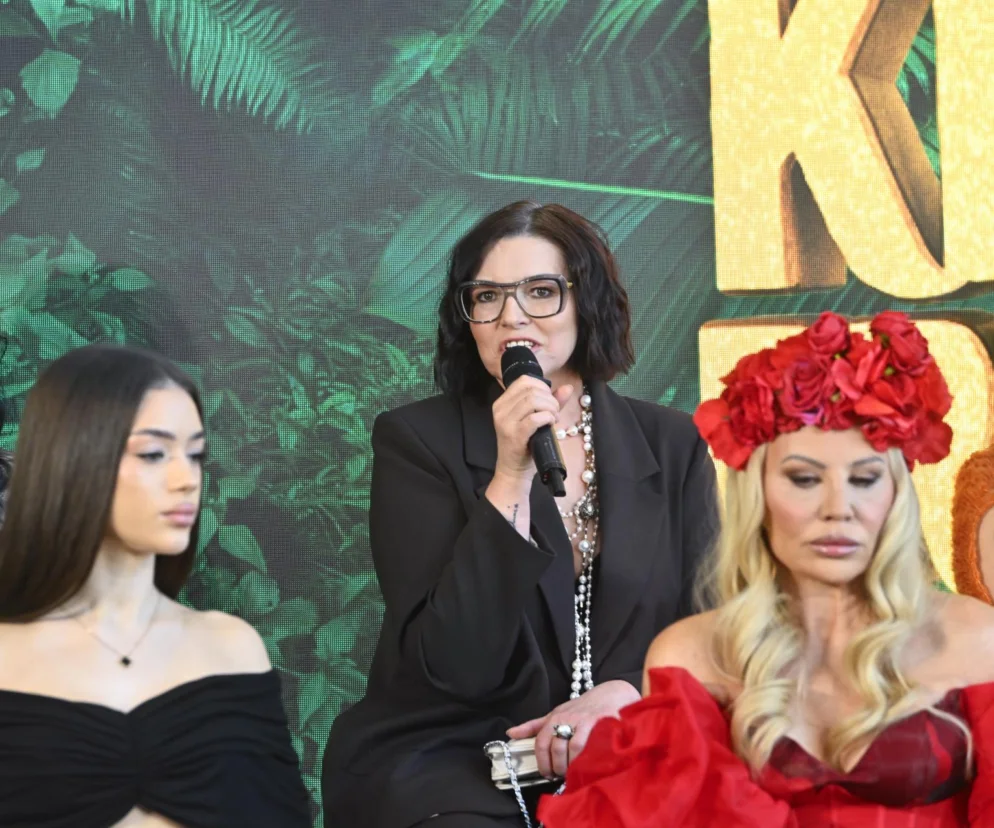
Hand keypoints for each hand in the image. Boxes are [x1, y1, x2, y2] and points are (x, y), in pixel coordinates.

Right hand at [491, 376, 572, 483]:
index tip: (549, 400)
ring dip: (550, 408)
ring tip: (553, 418)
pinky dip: (548, 417)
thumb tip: (568, 387)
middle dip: (550, 399)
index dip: (542, 386)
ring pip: (533, 401)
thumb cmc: (525, 444)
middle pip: (531, 389)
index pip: (523, 380)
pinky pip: (535, 418)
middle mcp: (500, 409)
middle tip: (554, 412)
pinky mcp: (514, 435)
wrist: (513, 470)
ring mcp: (505, 422)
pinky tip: (551, 424)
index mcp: (502, 402)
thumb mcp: (535, 419)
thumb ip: (550, 402)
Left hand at [506, 680, 639, 778]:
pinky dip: (585, 759)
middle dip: (556, 767)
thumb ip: (534, 726)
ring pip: (572, 749)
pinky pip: (589, 746)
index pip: (541, 743)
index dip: (542, 762)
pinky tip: (586, 765)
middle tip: (561, 775)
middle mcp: (566, 719)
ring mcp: (583, 722)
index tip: (546, 774)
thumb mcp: (555, 714)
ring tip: (573, 773)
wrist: (609, 695)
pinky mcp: (600, 725)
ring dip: (571, 766)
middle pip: (556, 749)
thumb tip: (510, 733)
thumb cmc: (580, 708)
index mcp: (553, 718)